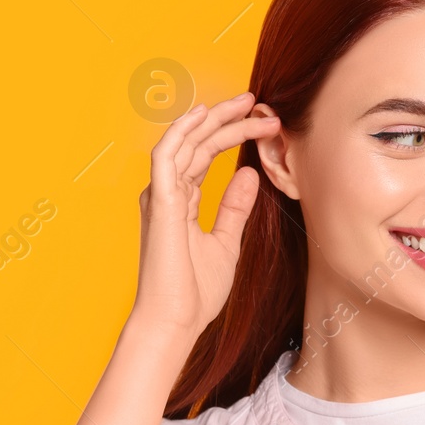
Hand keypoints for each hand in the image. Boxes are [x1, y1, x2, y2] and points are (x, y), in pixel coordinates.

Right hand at [132, 92, 281, 337]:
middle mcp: (167, 193)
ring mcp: (161, 196)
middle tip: (258, 102)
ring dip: (214, 120)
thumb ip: (234, 207)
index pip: (205, 155)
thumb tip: (248, 173)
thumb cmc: (194, 293)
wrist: (175, 322)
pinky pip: (166, 156)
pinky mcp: (159, 203)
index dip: (233, 134)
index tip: (264, 124)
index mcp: (180, 202)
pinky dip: (182, 132)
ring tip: (244, 102)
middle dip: (228, 119)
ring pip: (185, 142)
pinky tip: (203, 114)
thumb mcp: (225, 243)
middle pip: (198, 143)